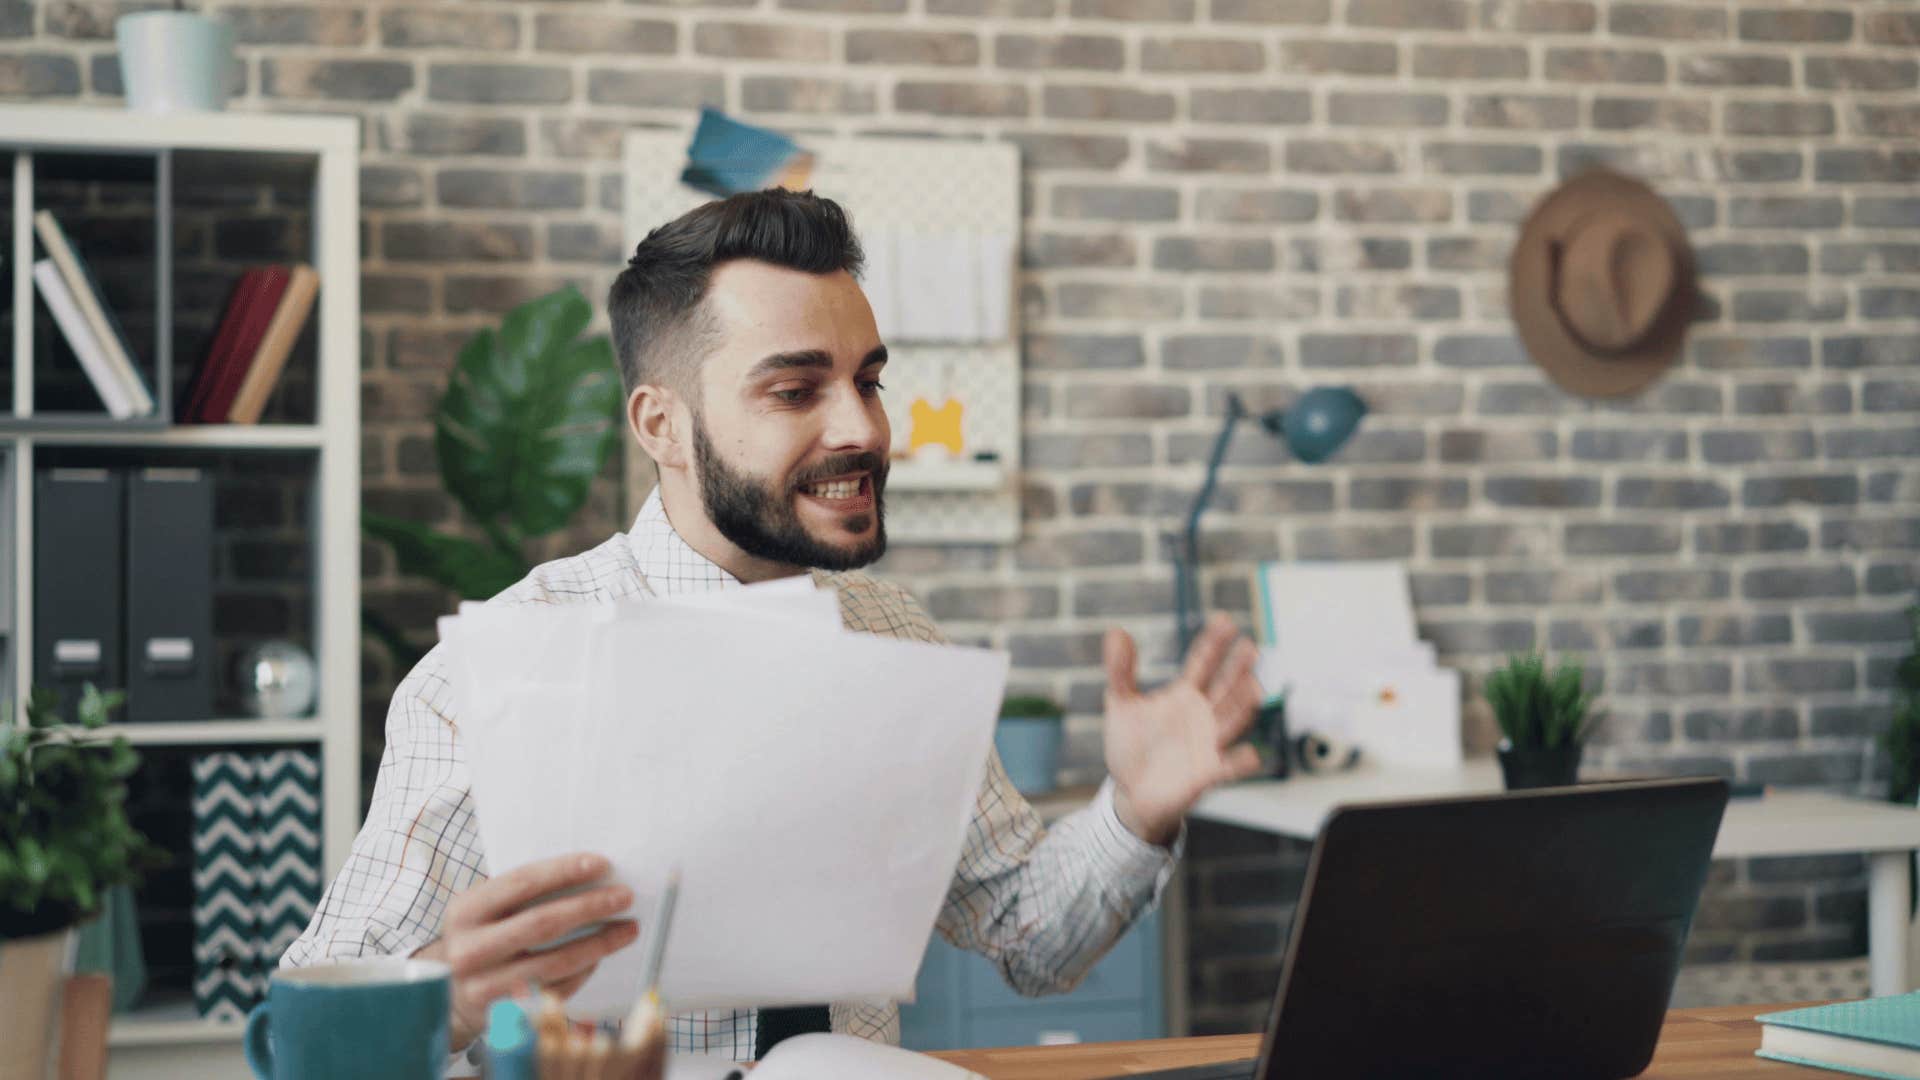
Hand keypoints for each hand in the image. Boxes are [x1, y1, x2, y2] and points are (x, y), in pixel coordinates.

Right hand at [416, 853, 639, 1047]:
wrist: (446, 994)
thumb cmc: (479, 938)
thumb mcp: (483, 910)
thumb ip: (522, 894)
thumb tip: (587, 875)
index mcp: (465, 911)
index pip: (522, 883)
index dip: (564, 871)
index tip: (602, 864)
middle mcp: (470, 949)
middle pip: (542, 923)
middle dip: (590, 907)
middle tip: (624, 896)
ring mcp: (484, 986)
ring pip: (555, 962)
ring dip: (599, 944)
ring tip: (627, 928)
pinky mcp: (503, 1014)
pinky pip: (556, 990)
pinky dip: (584, 971)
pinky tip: (600, 956)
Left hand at [1103, 613, 1263, 845]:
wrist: (1130, 793)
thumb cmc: (1131, 746)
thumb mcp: (1121, 704)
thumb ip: (1120, 670)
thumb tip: (1116, 631)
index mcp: (1184, 694)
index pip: (1203, 663)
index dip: (1214, 643)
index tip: (1225, 619)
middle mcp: (1203, 715)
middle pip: (1225, 687)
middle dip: (1238, 669)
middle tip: (1250, 647)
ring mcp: (1208, 743)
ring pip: (1231, 721)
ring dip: (1243, 706)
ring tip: (1254, 687)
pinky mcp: (1207, 774)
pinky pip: (1228, 767)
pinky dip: (1240, 762)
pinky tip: (1251, 755)